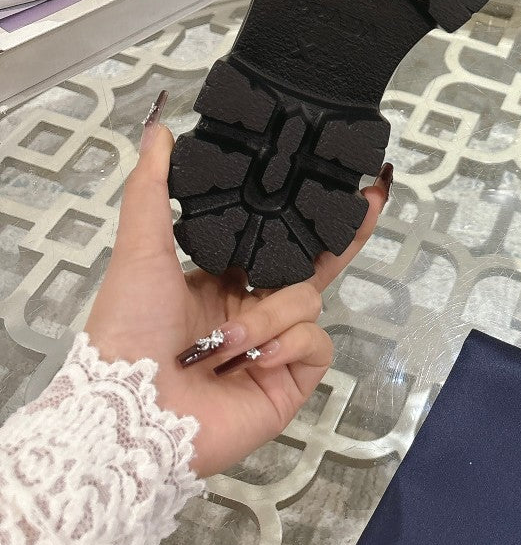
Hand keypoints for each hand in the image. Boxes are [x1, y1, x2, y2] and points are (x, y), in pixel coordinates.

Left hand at [86, 92, 390, 477]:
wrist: (128, 416)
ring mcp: (275, 346)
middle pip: (314, 265)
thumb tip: (158, 128)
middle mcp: (253, 310)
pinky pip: (316, 343)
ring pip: (307, 301)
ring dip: (269, 316)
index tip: (341, 180)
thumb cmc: (126, 334)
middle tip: (371, 202)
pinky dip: (286, 346)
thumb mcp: (140, 249)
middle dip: (344, 237)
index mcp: (224, 281)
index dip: (308, 213)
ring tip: (228, 343)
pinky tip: (255, 359)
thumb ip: (153, 188)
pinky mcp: (290, 380)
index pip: (278, 238)